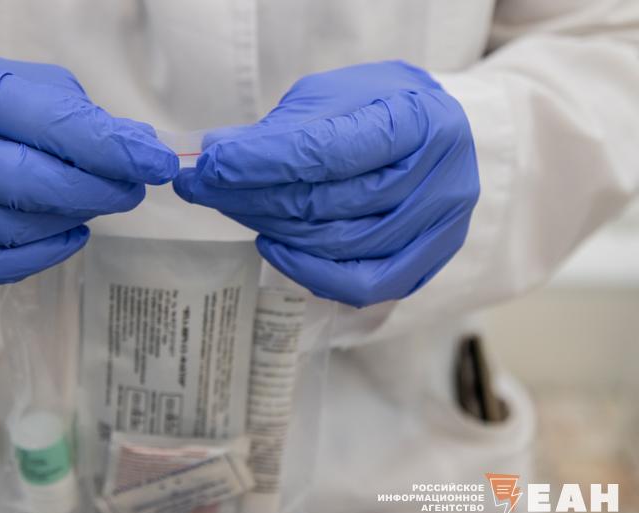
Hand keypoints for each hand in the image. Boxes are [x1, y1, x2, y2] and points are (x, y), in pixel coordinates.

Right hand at [0, 50, 176, 286]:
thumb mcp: (27, 91)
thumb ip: (82, 116)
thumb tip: (142, 147)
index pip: (47, 123)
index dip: (109, 149)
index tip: (157, 163)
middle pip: (30, 182)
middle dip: (97, 190)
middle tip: (132, 190)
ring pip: (15, 227)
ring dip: (71, 218)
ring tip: (94, 201)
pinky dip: (43, 255)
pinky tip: (71, 234)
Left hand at [174, 61, 478, 306]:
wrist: (439, 134)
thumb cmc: (381, 108)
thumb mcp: (334, 97)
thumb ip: (281, 128)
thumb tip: (213, 154)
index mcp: (420, 119)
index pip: (329, 151)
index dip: (262, 162)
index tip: (210, 165)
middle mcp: (439, 178)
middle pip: (329, 202)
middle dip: (253, 196)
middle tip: (204, 187)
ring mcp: (438, 228)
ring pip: (337, 244)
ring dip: (270, 227)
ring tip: (232, 207)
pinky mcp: (427, 263)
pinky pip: (361, 285)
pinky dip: (308, 271)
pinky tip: (272, 246)